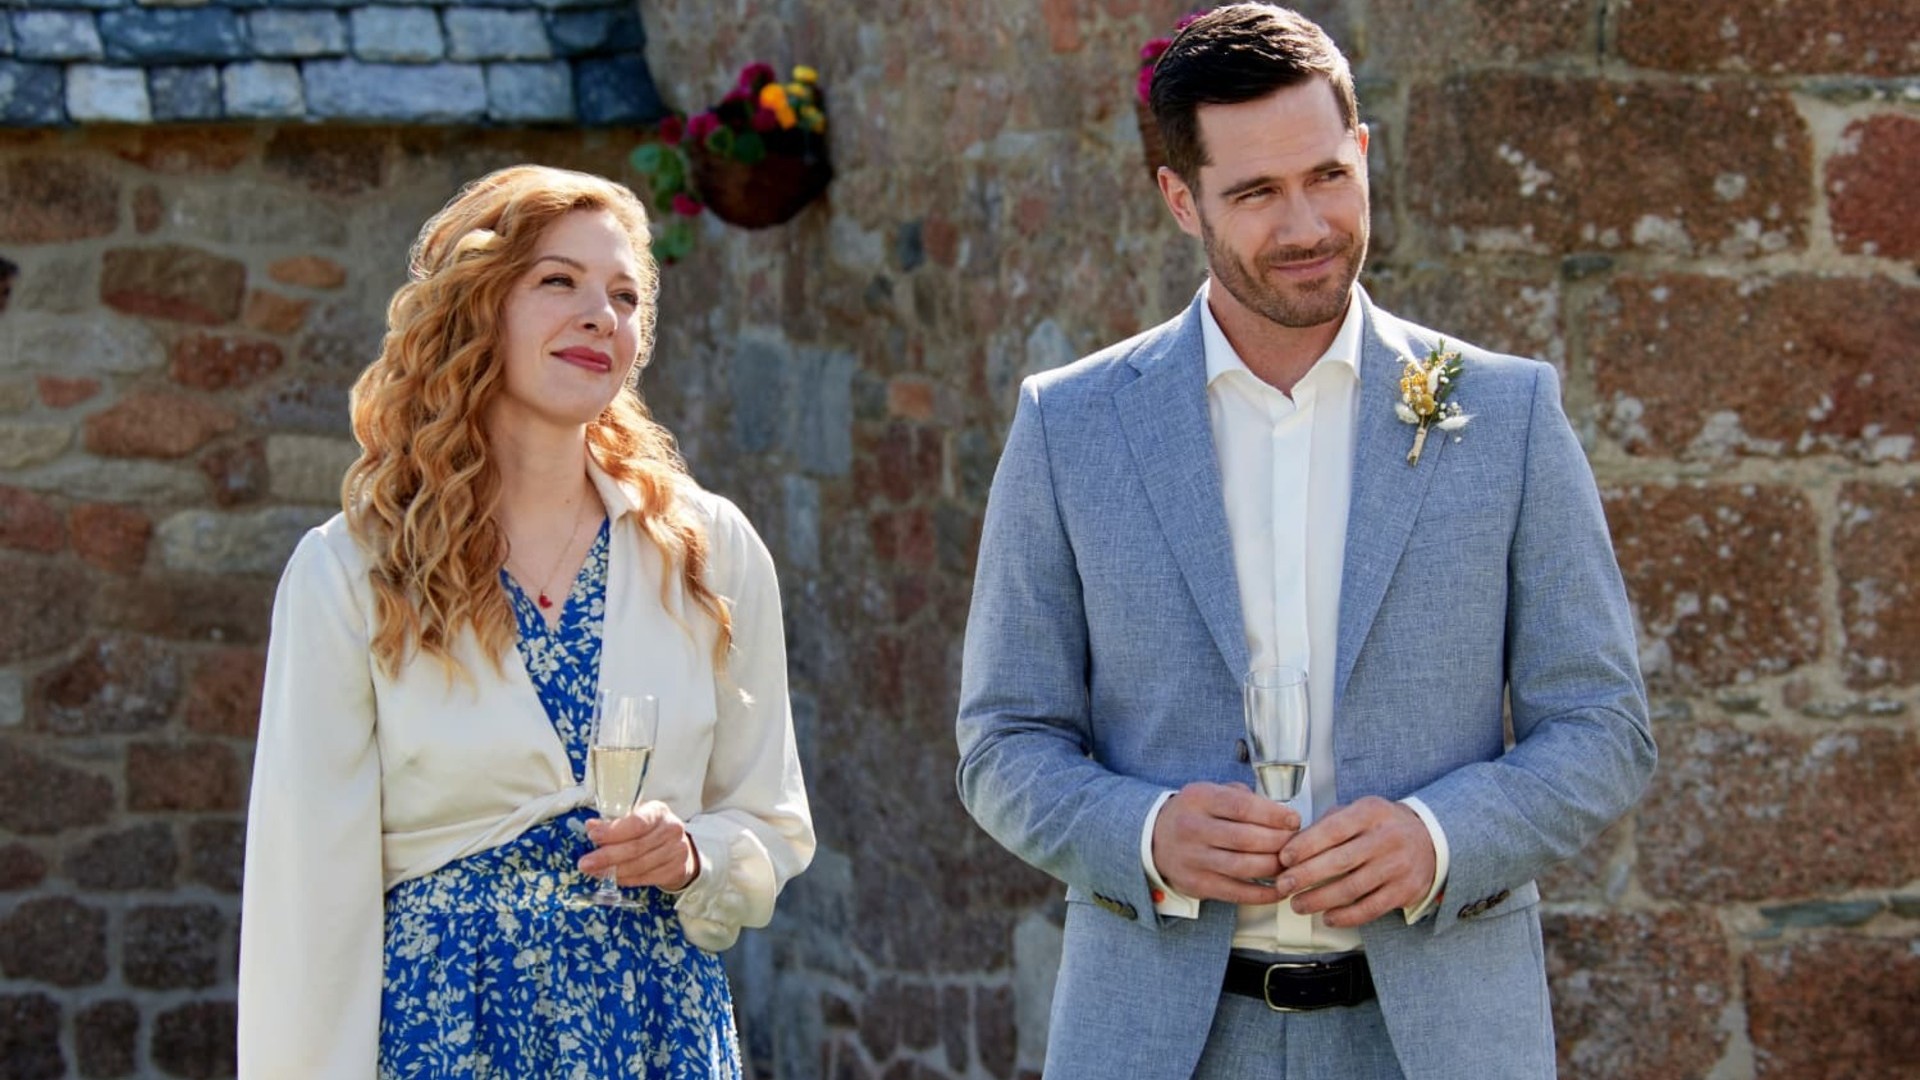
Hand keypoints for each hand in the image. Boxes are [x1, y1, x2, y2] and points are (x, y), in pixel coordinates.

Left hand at [581, 801, 697, 889]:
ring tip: (594, 872)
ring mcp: (677, 851)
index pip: (636, 823)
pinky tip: (612, 878)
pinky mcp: (676, 870)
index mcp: (658, 811)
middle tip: (585, 863)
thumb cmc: (651, 830)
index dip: (613, 832)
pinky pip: (645, 878)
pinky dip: (625, 880)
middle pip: (636, 847)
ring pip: (639, 866)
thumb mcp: (635, 818)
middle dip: (607, 857)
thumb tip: (591, 826)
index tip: (593, 836)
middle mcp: (671, 829)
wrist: (678, 847)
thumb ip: (614, 822)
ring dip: (613, 871)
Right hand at [1151, 782, 1301, 903]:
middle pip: (1245, 838)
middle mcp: (1192, 828)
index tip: (1294, 820)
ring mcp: (1193, 859)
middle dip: (1279, 842)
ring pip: (1243, 867)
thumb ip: (1243, 797)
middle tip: (1297, 844)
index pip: (1241, 806)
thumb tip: (1281, 815)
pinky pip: (1236, 893)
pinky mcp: (1197, 884)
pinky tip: (1279, 889)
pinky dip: (1263, 893)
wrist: (1155, 838)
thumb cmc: (1193, 814)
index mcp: (1199, 799)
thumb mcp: (1211, 792)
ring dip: (1274, 867)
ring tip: (1290, 864)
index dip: (1273, 815)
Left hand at [1276, 797, 1434, 927]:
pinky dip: (1346, 916)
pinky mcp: (1405, 891)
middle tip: (1283, 885)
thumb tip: (1293, 843)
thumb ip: (1328, 823)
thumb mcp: (1359, 811)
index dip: (1305, 846)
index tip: (1283, 858)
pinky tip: (1327, 917)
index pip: (1333, 829)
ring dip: (1320, 900)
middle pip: (1340, 861)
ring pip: (1352, 888)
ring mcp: (1397, 866)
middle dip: (1305, 876)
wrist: (1430, 840)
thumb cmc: (1383, 826)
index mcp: (1370, 813)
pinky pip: (1370, 908)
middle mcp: (1386, 838)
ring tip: (1298, 904)